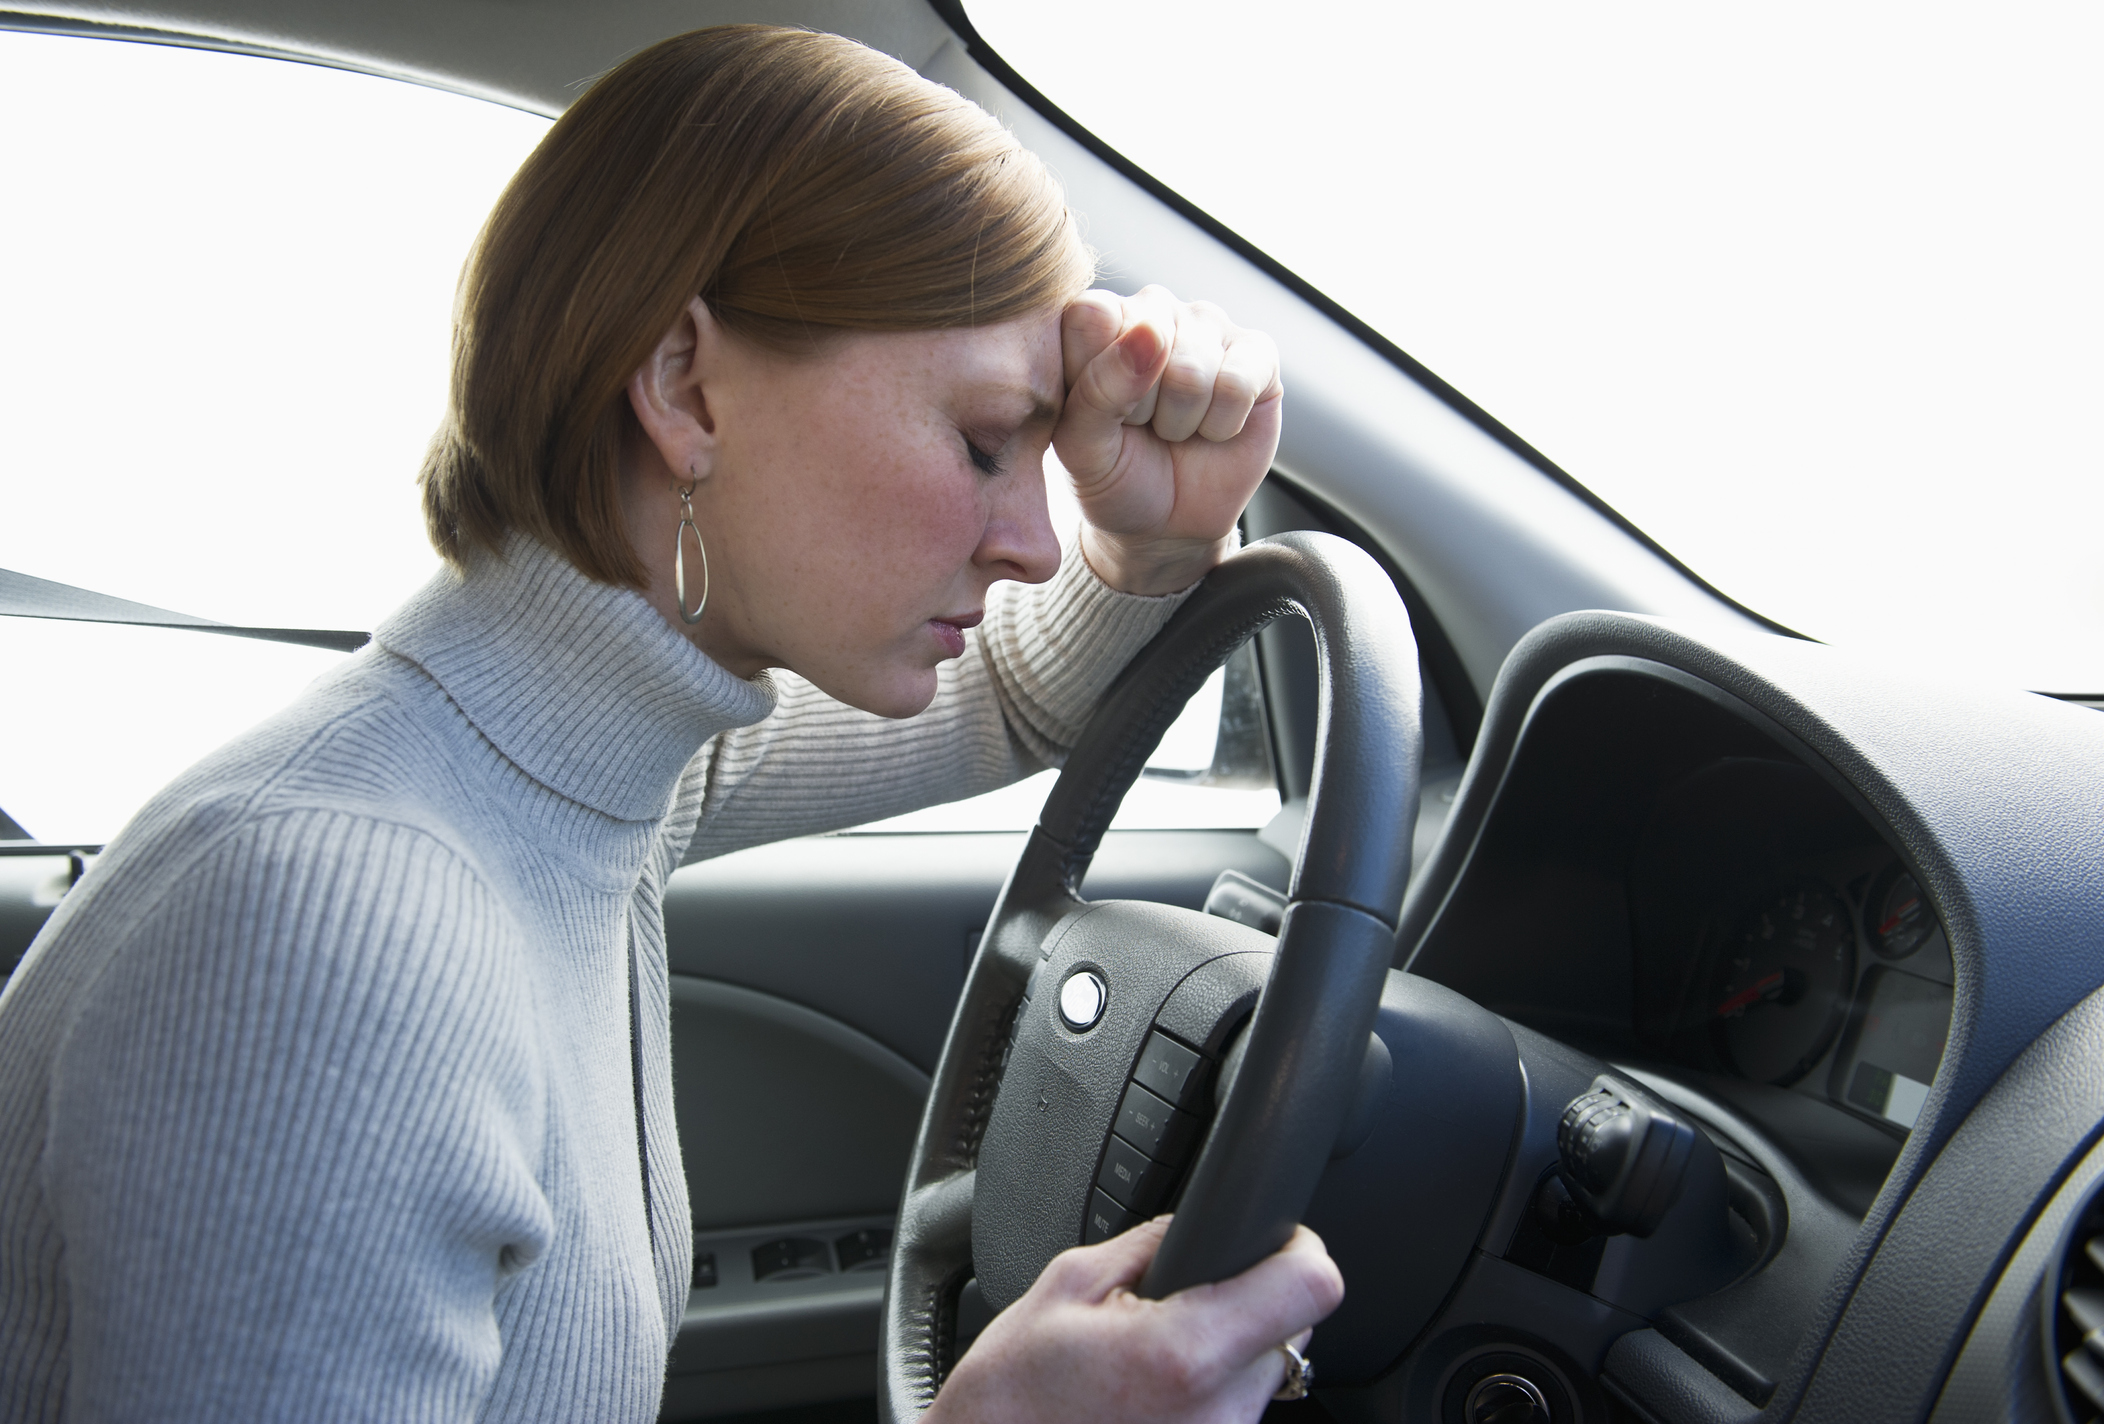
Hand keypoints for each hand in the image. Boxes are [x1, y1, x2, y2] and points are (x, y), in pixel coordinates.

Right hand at [925, 1220, 1342, 1423]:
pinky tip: (1150, 1392)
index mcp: (1187, 1353)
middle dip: (1247, 1301)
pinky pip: (1235, 1410)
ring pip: (1265, 1372)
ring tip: (1150, 1357)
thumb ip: (1150, 1243)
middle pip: (1292, 1328)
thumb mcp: (1066, 1286)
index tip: (1277, 1240)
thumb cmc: (1011, 1398)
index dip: (1298, 1249)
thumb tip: (1199, 1223)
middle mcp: (1221, 1413)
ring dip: (1225, 1351)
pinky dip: (1207, 1391)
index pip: (1309, 1287)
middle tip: (1178, 1305)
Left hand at [1055, 287, 1282, 595]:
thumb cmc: (1115, 475)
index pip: (1092, 315)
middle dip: (1141, 407)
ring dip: (1180, 421)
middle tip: (1140, 425)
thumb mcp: (1082, 447)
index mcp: (1097, 319)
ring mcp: (1208, 325)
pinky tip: (1212, 427)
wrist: (1167, 521)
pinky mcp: (1257, 353)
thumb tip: (1150, 335)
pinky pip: (1237, 384)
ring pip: (1192, 370)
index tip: (1097, 415)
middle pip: (1149, 342)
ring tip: (1173, 429)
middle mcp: (1153, 309)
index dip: (1095, 379)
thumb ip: (1096, 389)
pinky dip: (1220, 425)